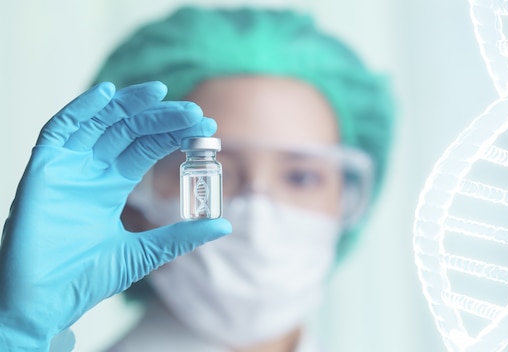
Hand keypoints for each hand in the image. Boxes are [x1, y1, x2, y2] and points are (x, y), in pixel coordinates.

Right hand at [0, 82, 230, 350]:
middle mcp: (90, 171)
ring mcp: (67, 168)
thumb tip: (224, 225)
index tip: (206, 128)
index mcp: (111, 186)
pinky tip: (106, 94)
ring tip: (158, 92)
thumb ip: (180, 237)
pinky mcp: (42, 171)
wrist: (45, 304)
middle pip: (128, 131)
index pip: (146, 147)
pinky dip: (80, 109)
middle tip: (195, 113)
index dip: (174, 134)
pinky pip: (58, 130)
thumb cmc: (86, 280)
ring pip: (100, 123)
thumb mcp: (143, 253)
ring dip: (127, 105)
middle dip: (161, 118)